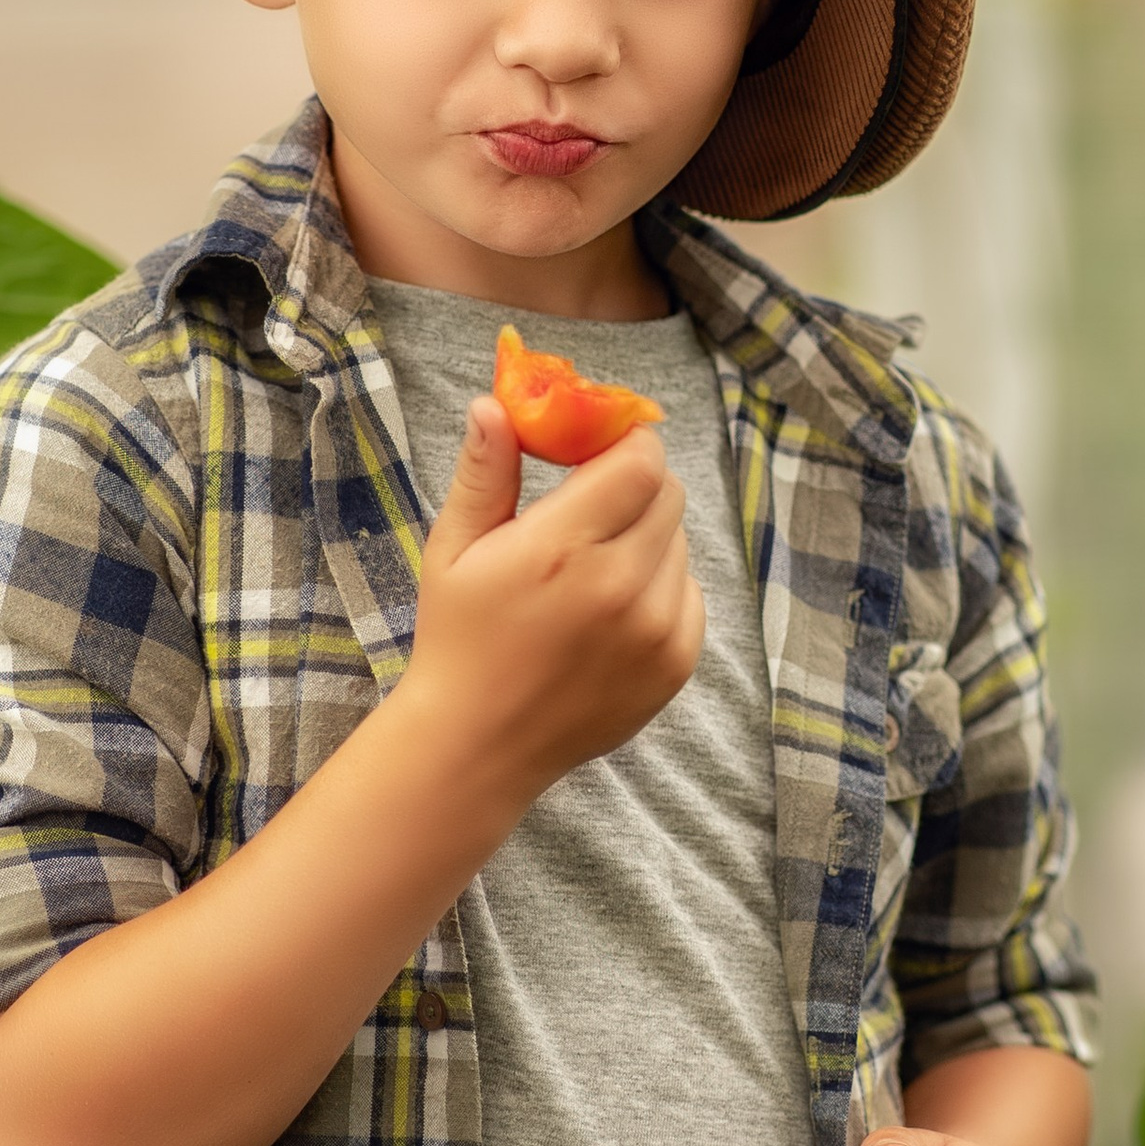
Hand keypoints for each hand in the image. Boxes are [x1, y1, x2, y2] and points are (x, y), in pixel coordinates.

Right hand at [403, 397, 704, 806]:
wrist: (480, 743)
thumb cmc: (459, 638)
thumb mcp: (454, 549)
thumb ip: (484, 471)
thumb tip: (495, 402)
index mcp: (562, 548)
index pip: (640, 461)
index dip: (626, 443)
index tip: (599, 449)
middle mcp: (620, 586)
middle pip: (667, 493)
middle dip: (634, 484)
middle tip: (592, 504)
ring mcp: (656, 630)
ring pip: (680, 543)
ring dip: (647, 537)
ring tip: (592, 568)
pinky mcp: (676, 663)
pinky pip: (690, 593)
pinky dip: (661, 586)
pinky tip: (611, 608)